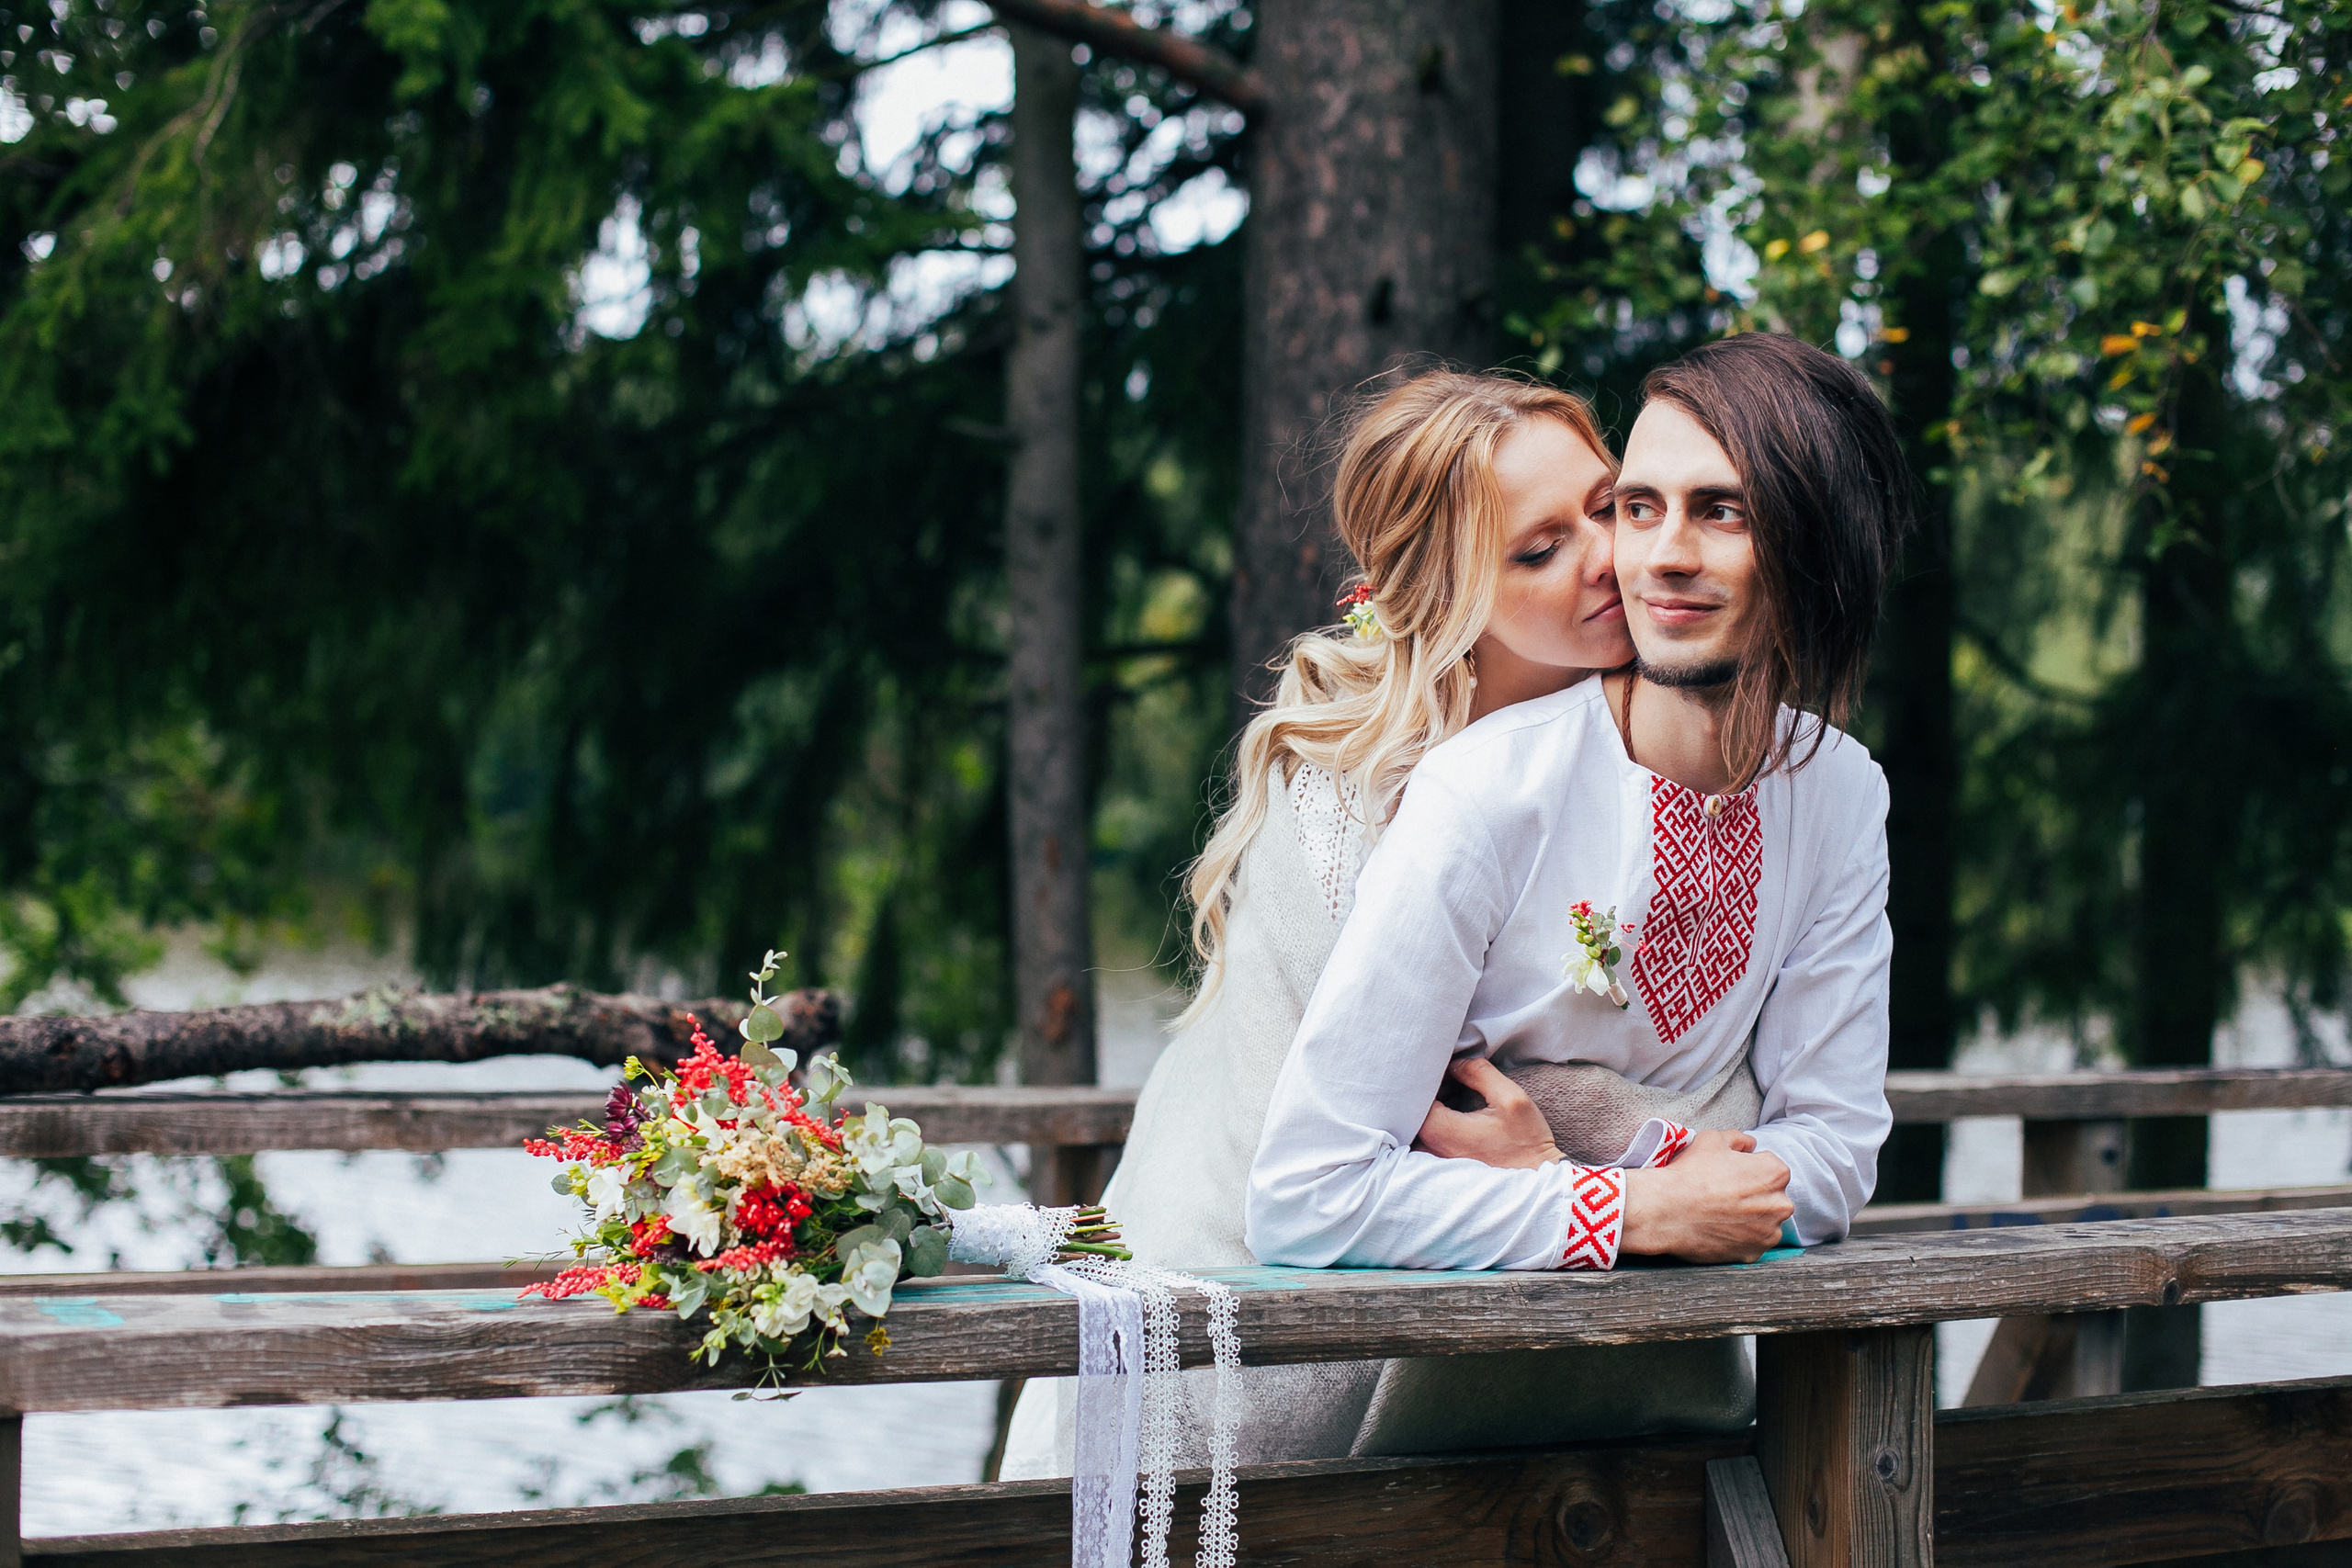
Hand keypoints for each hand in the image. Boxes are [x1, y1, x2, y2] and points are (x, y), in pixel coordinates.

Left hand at [1414, 1057, 1562, 1169]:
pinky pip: (1427, 1140)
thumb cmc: (1526, 1141)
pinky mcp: (1442, 1169)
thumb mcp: (1511, 1098)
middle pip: (1413, 1111)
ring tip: (1450, 1095)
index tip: (1445, 1070)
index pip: (1416, 1095)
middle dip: (1427, 1092)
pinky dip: (1434, 1125)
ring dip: (1430, 1109)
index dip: (1428, 1078)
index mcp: (1443, 1131)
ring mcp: (1435, 1162)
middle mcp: (1432, 1149)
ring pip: (1418, 1127)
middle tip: (1448, 1079)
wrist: (1537, 1181)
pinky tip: (1453, 1115)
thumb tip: (1455, 1064)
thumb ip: (1479, 1073)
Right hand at [1620, 1130, 1794, 1263]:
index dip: (1748, 1169)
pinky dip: (1739, 1238)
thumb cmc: (1690, 1173)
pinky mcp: (1753, 1254)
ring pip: (1763, 1222)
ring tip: (1720, 1212)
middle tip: (1724, 1194)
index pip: (1770, 1168)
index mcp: (1775, 1173)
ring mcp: (1768, 1233)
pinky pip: (1751, 1243)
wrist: (1666, 1211)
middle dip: (1753, 1195)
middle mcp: (1780, 1205)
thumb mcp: (1712, 1139)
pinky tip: (1718, 1228)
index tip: (1729, 1174)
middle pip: (1771, 1196)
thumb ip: (1739, 1138)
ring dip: (1749, 1218)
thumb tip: (1749, 1144)